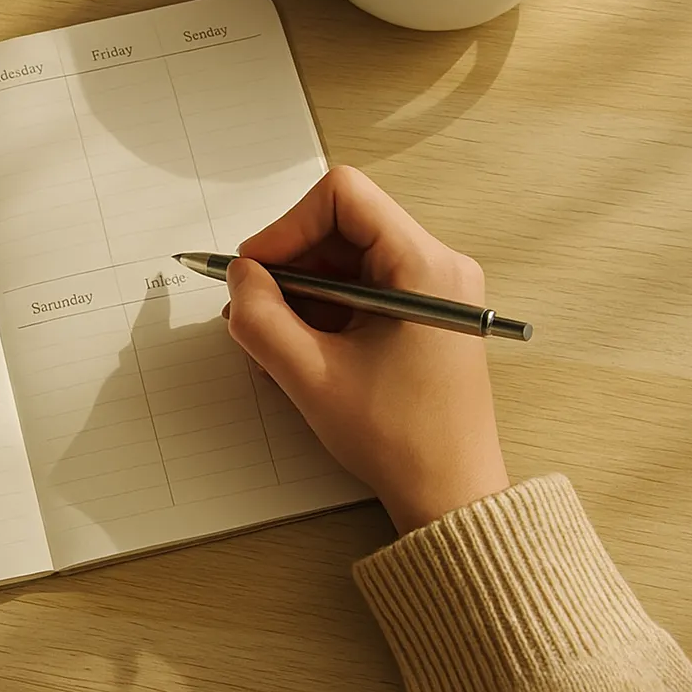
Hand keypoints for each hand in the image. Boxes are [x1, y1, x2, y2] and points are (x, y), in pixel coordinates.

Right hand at [223, 166, 508, 533]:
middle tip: (251, 306)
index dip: (288, 225)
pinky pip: (360, 286)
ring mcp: (433, 290)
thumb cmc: (401, 441)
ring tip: (270, 336)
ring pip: (346, 258)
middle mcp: (438, 266)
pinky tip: (297, 346)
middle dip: (289, 262)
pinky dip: (322, 308)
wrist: (450, 495)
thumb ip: (262, 318)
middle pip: (342, 225)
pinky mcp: (422, 313)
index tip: (256, 269)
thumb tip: (241, 275)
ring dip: (301, 289)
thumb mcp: (311, 376)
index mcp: (426, 267)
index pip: (343, 197)